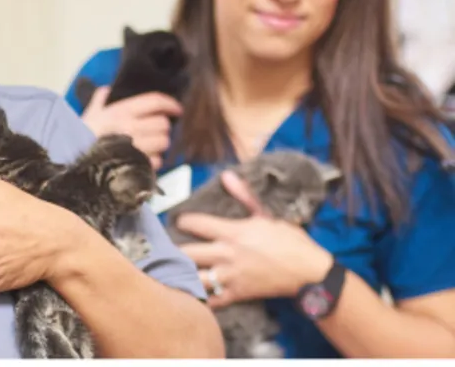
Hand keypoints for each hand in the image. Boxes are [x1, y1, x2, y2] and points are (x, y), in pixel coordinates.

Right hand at [81, 88, 181, 169]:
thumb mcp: (89, 114)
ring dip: (159, 145)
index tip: (177, 109)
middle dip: (162, 128)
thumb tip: (107, 90)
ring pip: (164, 142)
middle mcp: (131, 127)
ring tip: (148, 146)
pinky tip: (141, 160)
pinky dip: (152, 161)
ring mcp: (136, 146)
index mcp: (121, 111)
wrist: (73, 161)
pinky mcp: (139, 164)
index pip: (154, 102)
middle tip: (154, 131)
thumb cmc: (81, 137)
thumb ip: (99, 100)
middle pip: (163, 124)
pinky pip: (157, 161)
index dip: (170, 104)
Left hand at [174, 170, 332, 308]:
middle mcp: (227, 254)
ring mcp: (231, 276)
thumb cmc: (290, 241)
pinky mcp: (237, 294)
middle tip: (166, 247)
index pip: (195, 223)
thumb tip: (227, 176)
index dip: (182, 221)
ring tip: (172, 269)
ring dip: (182, 273)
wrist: (309, 273)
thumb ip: (244, 196)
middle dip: (172, 249)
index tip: (178, 221)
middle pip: (187, 252)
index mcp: (232, 232)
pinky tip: (190, 292)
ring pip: (194, 277)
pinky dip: (199, 297)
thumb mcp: (268, 215)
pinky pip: (211, 299)